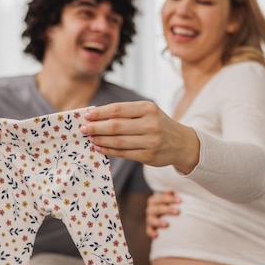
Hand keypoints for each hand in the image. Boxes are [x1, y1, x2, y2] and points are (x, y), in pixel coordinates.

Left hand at [81, 101, 199, 173]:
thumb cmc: (159, 125)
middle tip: (82, 128)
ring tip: (89, 138)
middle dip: (96, 127)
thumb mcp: (148, 112)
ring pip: (118, 141)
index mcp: (148, 108)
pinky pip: (123, 153)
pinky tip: (99, 147)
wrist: (182, 143)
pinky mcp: (148, 156)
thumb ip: (126, 113)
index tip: (86, 115)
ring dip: (100, 140)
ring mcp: (150, 141)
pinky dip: (108, 150)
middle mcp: (150, 124)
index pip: (118, 109)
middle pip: (116, 126)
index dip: (99, 113)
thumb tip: (96, 116)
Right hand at [146, 191, 180, 237]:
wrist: (164, 219)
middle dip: (167, 210)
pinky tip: (156, 235)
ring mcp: (149, 219)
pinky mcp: (149, 228)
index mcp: (155, 200)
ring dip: (158, 222)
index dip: (170, 199)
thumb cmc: (169, 206)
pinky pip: (148, 231)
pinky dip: (151, 233)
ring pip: (151, 219)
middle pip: (156, 208)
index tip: (180, 200)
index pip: (161, 198)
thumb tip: (172, 190)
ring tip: (167, 224)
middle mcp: (150, 209)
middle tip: (178, 212)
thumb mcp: (170, 200)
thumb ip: (171, 196)